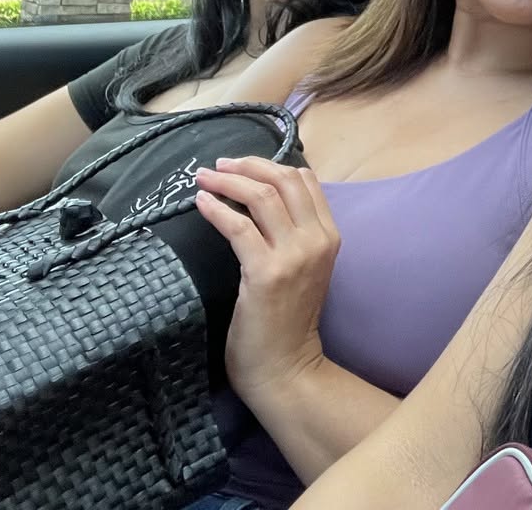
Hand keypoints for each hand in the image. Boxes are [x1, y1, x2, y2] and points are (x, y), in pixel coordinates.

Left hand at [194, 156, 339, 400]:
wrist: (285, 367)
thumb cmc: (287, 320)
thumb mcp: (303, 267)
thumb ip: (294, 233)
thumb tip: (261, 197)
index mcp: (330, 235)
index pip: (305, 180)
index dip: (270, 164)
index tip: (242, 164)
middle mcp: (316, 240)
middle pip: (283, 180)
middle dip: (247, 165)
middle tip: (219, 165)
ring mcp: (294, 256)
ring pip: (261, 197)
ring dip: (228, 181)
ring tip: (204, 178)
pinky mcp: (266, 273)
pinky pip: (238, 227)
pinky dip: (217, 209)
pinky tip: (201, 203)